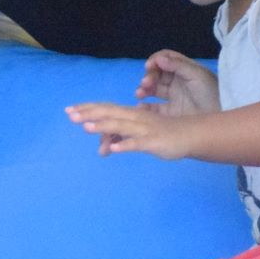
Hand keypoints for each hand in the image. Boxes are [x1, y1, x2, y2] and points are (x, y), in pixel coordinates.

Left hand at [65, 102, 194, 159]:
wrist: (190, 135)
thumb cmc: (162, 134)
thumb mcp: (137, 136)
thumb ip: (120, 140)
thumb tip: (102, 150)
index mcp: (131, 114)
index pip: (106, 108)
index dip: (88, 108)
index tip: (69, 109)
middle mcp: (135, 118)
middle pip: (110, 113)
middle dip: (89, 114)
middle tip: (70, 115)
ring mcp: (144, 129)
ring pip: (121, 126)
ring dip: (103, 126)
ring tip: (85, 128)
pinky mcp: (153, 142)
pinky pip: (137, 143)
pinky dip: (124, 145)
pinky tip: (112, 149)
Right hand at [134, 50, 218, 116]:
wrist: (221, 116)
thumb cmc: (212, 92)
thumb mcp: (197, 75)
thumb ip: (178, 66)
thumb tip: (159, 59)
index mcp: (184, 69)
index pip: (165, 59)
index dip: (155, 60)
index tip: (149, 66)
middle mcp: (177, 81)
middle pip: (157, 74)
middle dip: (149, 76)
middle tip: (146, 84)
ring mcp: (173, 97)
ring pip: (153, 90)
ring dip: (144, 89)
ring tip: (140, 94)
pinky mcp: (171, 113)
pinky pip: (154, 109)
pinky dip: (145, 107)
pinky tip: (141, 107)